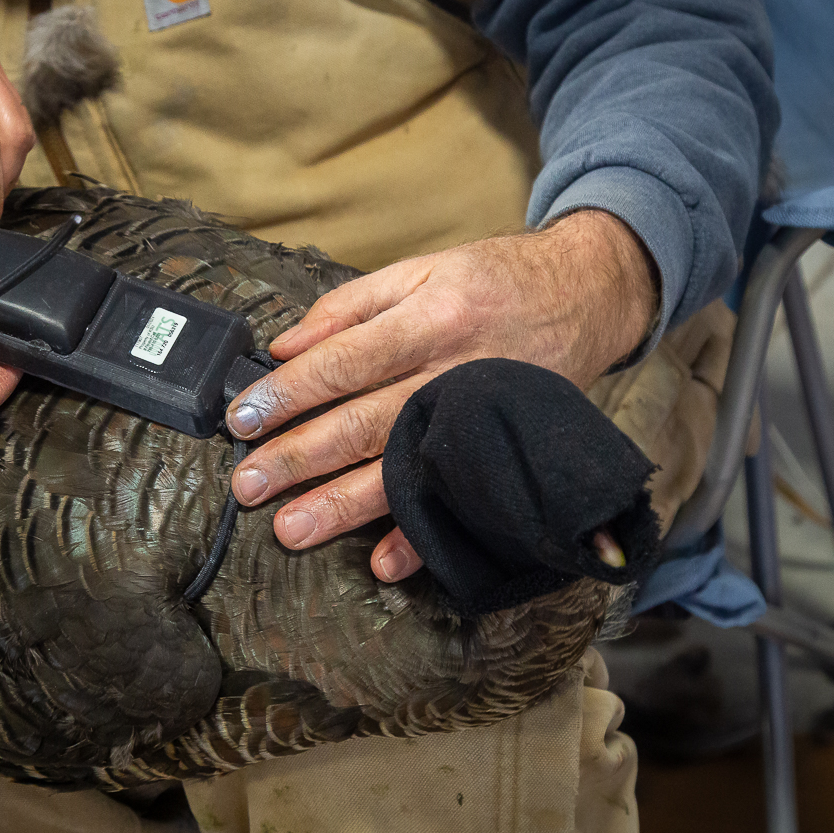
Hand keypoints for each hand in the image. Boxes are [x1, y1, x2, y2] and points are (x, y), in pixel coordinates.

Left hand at [224, 210, 657, 581]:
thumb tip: (283, 347)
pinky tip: (384, 562)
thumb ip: (348, 306)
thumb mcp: (421, 270)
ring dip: (345, 503)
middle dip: (301, 457)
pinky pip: (461, 500)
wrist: (591, 294)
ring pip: (403, 466)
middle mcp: (456, 370)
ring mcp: (483, 416)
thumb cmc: (495, 281)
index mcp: (430, 317)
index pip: (345, 360)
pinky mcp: (505, 450)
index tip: (242, 419)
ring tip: (292, 528)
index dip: (290, 393)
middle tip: (249, 485)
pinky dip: (424, 535)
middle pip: (366, 420)